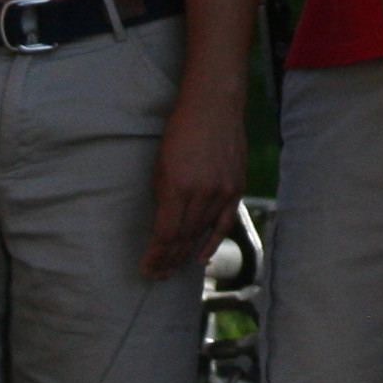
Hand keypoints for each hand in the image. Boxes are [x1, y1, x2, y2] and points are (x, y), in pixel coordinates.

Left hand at [142, 85, 245, 279]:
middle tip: (157, 275)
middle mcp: (203, 193)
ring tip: (173, 269)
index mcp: (178, 186)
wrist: (214, 107)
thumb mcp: (161, 165)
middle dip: (168, 260)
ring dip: (186, 254)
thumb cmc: (180, 132)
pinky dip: (213, 242)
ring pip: (202, 233)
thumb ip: (163, 197)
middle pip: (184, 238)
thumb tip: (163, 226)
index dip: (155, 255)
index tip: (146, 268)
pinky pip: (224, 222)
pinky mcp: (237, 187)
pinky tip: (202, 258)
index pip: (165, 234)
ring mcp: (223, 191)